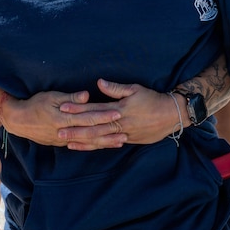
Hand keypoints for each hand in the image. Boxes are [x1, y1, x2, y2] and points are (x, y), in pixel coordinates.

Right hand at [0, 89, 124, 147]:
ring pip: (88, 141)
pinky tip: (102, 145)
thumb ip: (70, 98)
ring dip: (105, 142)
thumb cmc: (35, 104)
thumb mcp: (51, 97)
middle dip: (109, 132)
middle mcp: (66, 131)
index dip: (104, 115)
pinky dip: (93, 145)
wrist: (19, 120)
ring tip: (120, 142)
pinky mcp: (62, 142)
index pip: (88, 117)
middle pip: (91, 132)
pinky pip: (81, 145)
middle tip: (126, 132)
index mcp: (64, 118)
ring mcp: (64, 139)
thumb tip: (86, 96)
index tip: (118, 112)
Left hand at [58, 79, 185, 149]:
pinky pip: (107, 144)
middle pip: (93, 127)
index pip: (94, 109)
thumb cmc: (152, 99)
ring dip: (82, 140)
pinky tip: (84, 147)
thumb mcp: (135, 89)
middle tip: (58, 130)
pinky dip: (95, 146)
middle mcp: (119, 124)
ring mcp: (122, 134)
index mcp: (119, 109)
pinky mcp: (126, 140)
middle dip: (75, 129)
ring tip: (67, 141)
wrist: (170, 115)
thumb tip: (98, 83)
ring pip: (99, 139)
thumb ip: (116, 88)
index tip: (63, 108)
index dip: (78, 109)